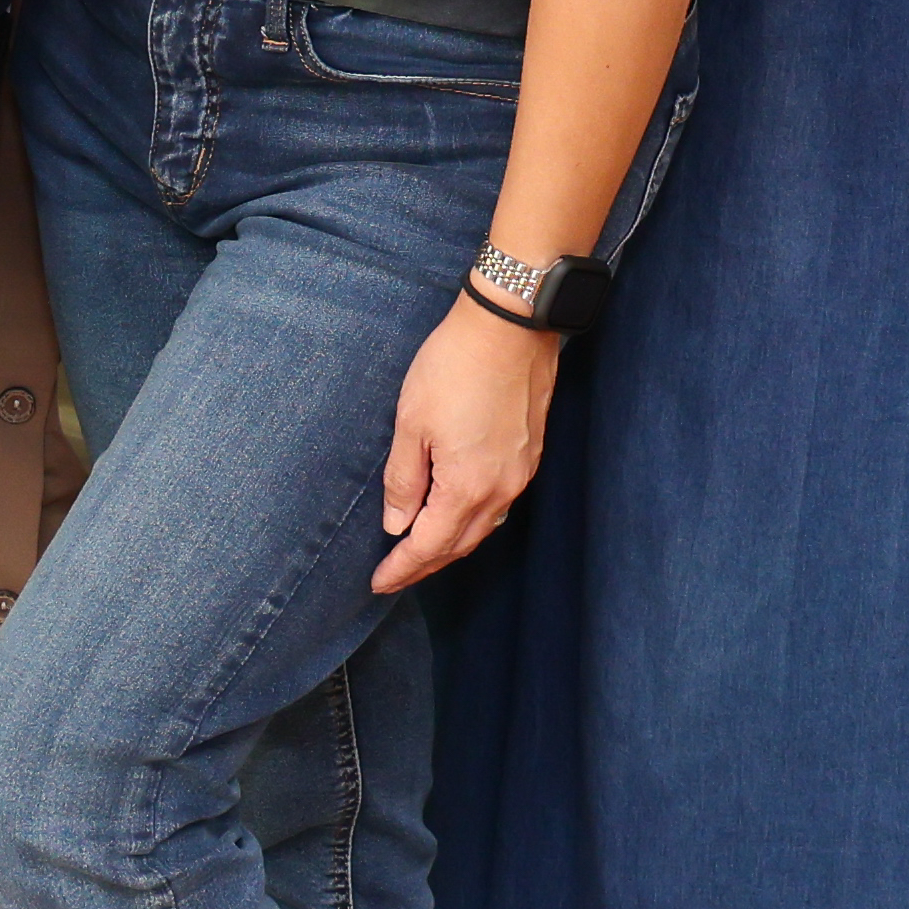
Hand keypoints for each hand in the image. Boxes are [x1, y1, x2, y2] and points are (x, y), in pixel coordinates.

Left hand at [375, 295, 562, 591]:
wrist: (510, 325)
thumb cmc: (454, 366)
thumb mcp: (411, 422)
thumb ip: (403, 479)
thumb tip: (396, 523)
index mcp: (467, 487)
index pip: (429, 546)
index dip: (402, 568)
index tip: (378, 583)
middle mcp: (500, 489)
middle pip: (459, 545)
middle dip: (425, 563)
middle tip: (394, 574)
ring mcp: (521, 473)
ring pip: (482, 527)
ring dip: (451, 543)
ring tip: (421, 549)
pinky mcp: (530, 455)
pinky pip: (499, 504)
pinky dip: (473, 519)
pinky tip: (456, 512)